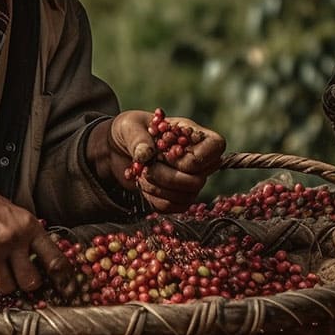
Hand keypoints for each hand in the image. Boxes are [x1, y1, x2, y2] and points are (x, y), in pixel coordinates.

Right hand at [0, 169, 73, 295]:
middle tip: (22, 276)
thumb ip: (30, 237)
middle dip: (27, 283)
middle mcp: (12, 241)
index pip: (54, 260)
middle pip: (31, 282)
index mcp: (28, 226)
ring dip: (4, 282)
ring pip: (7, 288)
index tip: (65, 288)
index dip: (63, 278)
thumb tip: (45, 263)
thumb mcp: (14, 214)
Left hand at [93, 110, 225, 212]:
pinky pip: (173, 207)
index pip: (217, 146)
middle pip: (199, 179)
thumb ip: (137, 138)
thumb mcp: (128, 126)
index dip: (194, 158)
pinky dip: (154, 198)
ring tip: (142, 173)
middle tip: (147, 167)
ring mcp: (189, 180)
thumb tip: (146, 155)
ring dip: (158, 187)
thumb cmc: (129, 131)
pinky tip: (144, 184)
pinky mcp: (177, 197)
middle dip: (168, 177)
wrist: (117, 150)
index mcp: (192, 134)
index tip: (169, 154)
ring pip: (187, 196)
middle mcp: (197, 158)